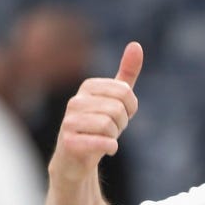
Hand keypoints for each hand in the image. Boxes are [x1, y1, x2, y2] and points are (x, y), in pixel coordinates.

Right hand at [50, 42, 142, 182]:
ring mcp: (69, 121)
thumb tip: (136, 45)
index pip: (125, 92)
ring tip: (102, 138)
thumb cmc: (98, 126)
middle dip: (121, 124)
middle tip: (110, 129)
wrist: (77, 158)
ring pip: (110, 125)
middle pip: (118, 109)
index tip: (120, 115)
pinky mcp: (68, 142)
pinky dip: (110, 147)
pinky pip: (103, 142)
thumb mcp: (116, 99)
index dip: (130, 108)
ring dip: (114, 137)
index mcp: (88, 87)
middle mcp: (75, 101)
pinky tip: (105, 149)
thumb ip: (126, 74)